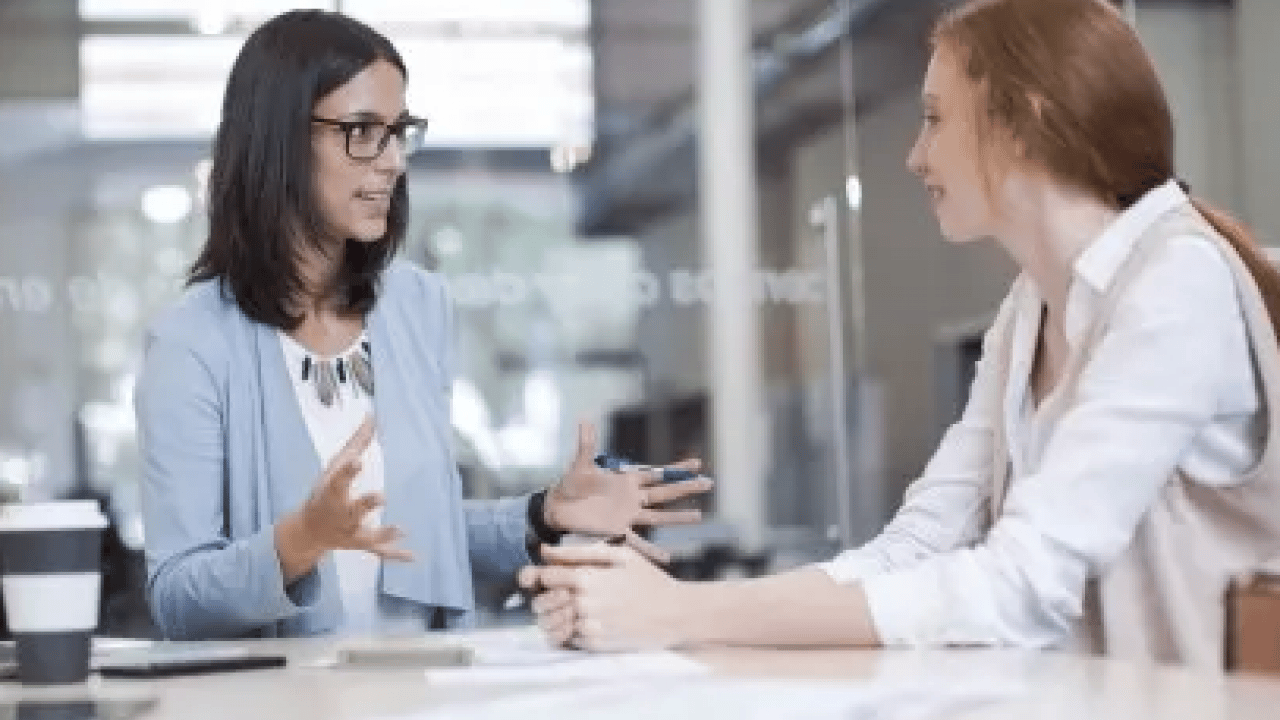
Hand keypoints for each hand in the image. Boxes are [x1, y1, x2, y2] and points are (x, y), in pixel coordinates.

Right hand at [298, 415, 412, 561]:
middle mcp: (340, 514)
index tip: (358, 461)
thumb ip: (357, 442)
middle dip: (364, 504)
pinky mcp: (360, 544)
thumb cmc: (325, 492)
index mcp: (331, 492)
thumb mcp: (335, 466)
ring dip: (383, 533)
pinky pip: (378, 552)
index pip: (338, 479)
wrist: (309, 530)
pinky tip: (413, 556)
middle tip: (380, 497)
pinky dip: (394, 555)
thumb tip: (372, 415)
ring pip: (366, 535)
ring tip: (401, 528)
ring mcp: (350, 532)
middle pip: (352, 510)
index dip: (348, 471)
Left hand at [518, 542, 687, 650]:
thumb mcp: (620, 555)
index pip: (544, 577)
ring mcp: (590, 626)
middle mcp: (584, 604)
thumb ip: (580, 552)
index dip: (543, 575)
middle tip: (560, 594)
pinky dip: (569, 632)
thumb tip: (545, 550)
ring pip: (552, 623)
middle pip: (542, 602)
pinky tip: (586, 622)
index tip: (553, 576)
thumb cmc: (649, 580)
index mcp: (588, 578)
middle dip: (546, 597)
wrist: (676, 614)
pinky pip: (568, 639)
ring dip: (554, 616)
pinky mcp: (597, 644)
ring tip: (571, 609)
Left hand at [544, 422, 711, 563]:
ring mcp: (627, 515)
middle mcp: (632, 497)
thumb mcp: (580, 464)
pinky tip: (667, 558)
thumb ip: (586, 444)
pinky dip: (652, 551)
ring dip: (678, 517)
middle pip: (665, 493)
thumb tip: (585, 419)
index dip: (676, 469)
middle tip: (709, 483)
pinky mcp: (617, 531)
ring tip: (699, 517)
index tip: (697, 464)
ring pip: (659, 517)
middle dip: (686, 488)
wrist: (557, 509)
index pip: (657, 473)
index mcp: (626, 479)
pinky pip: (638, 543)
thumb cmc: (570, 484)